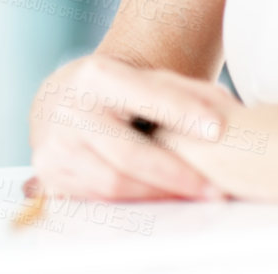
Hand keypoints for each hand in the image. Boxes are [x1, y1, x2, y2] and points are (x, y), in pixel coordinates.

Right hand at [29, 54, 239, 200]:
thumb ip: (185, 92)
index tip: (217, 129)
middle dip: (176, 175)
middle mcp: (69, 108)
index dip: (180, 112)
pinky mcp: (49, 172)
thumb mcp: (143, 78)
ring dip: (158, 194)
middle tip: (213, 189)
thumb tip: (227, 111)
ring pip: (114, 183)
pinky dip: (133, 202)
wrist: (59, 100)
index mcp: (95, 76)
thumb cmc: (111, 92)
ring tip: (191, 197)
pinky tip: (156, 199)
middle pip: (128, 154)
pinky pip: (98, 198)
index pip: (143, 95)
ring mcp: (55, 144)